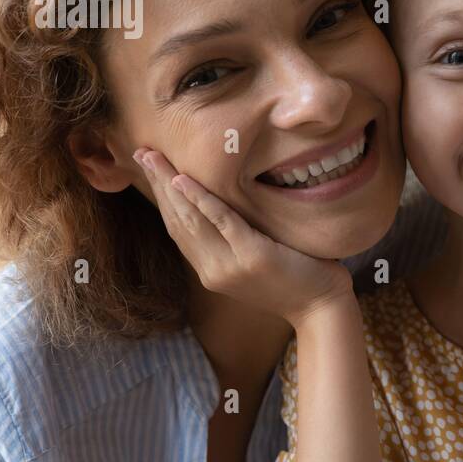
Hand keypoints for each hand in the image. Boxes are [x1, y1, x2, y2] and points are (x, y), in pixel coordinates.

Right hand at [134, 148, 353, 326]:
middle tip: (140, 153)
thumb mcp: (257, 261)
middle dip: (157, 184)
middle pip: (177, 220)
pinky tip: (183, 180)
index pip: (177, 228)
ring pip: (192, 218)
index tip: (148, 169)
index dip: (161, 197)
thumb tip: (226, 207)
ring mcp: (230, 265)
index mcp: (211, 270)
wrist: (322, 309)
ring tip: (152, 158)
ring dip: (169, 184)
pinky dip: (201, 200)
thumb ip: (236, 241)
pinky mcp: (252, 256)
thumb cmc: (298, 279)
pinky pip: (222, 222)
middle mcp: (213, 270)